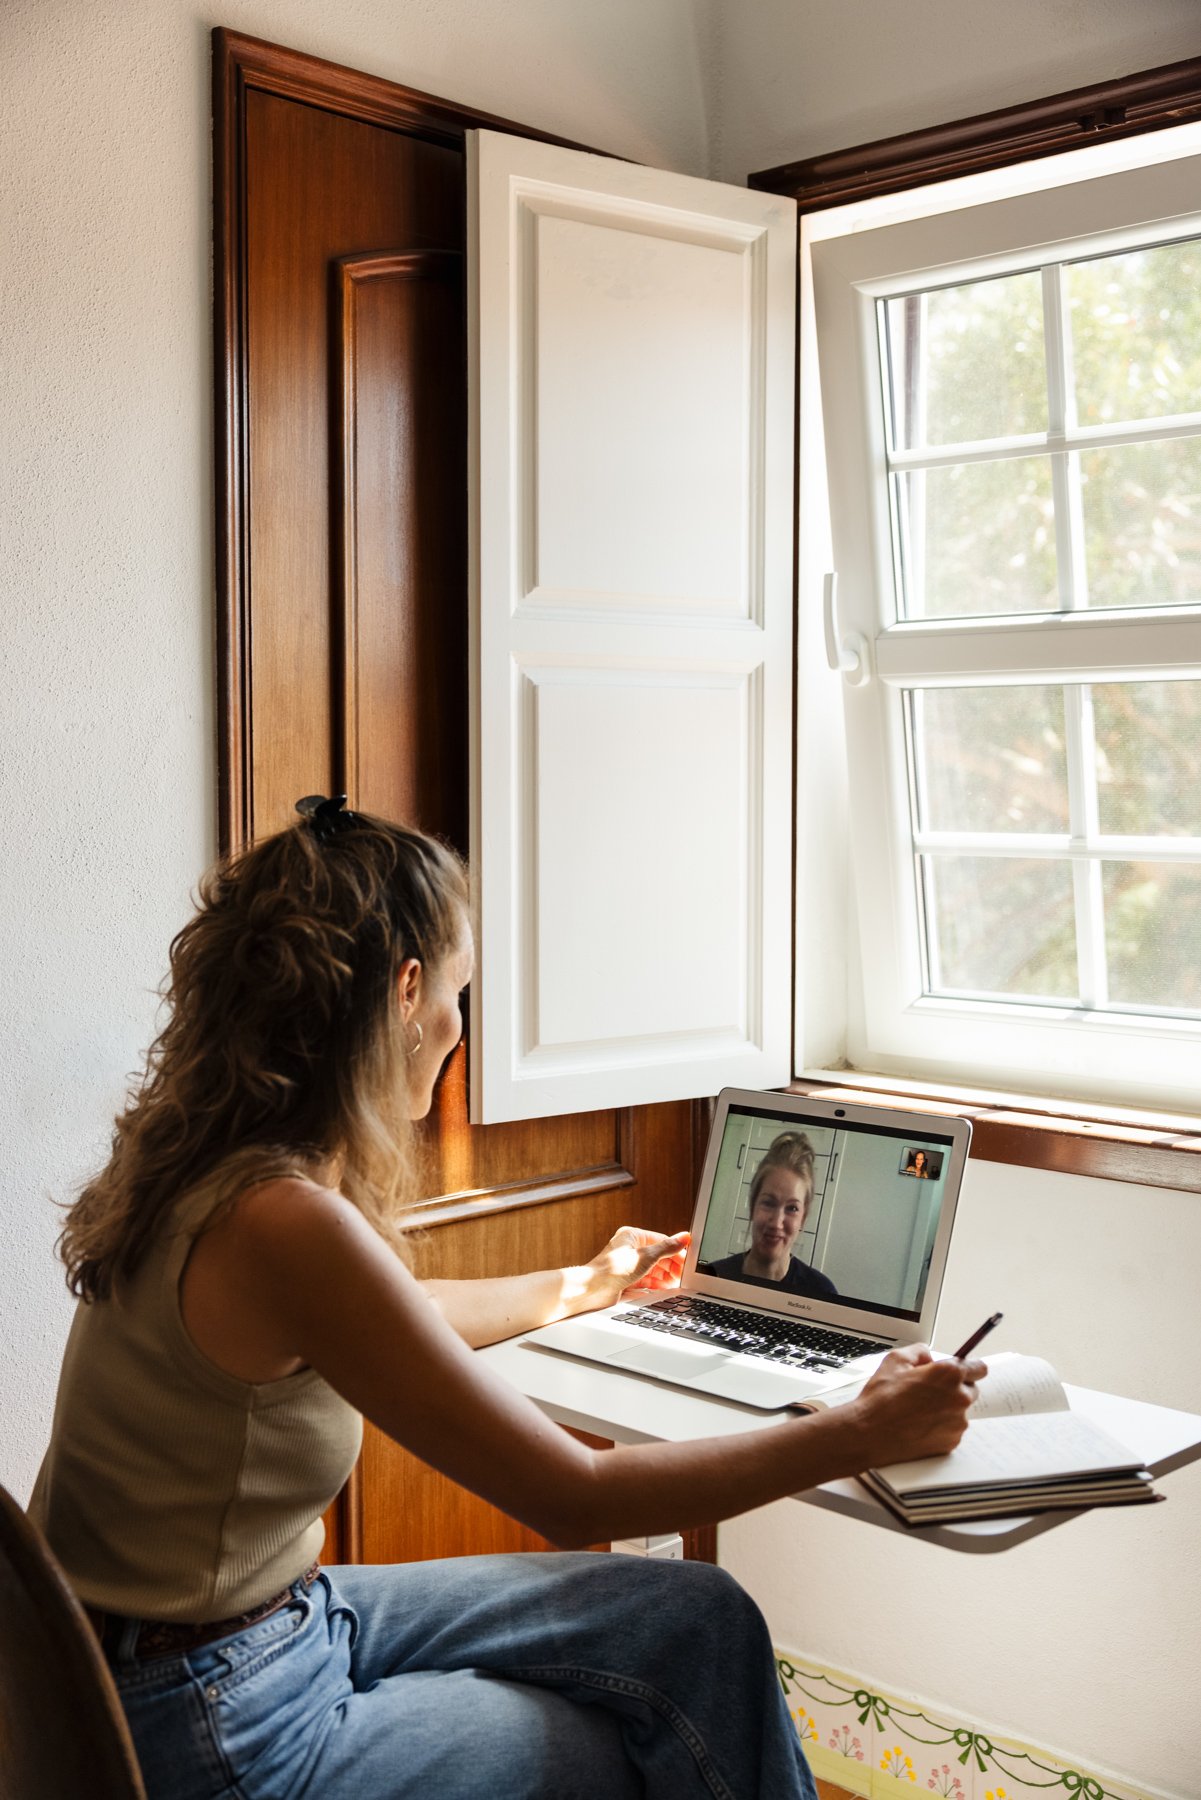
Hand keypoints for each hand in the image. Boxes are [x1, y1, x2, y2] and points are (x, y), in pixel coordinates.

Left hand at [584, 1227, 691, 1309]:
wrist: (593, 1290)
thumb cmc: (613, 1269)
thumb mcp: (645, 1257)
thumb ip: (667, 1248)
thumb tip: (684, 1237)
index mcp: (633, 1236)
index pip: (661, 1241)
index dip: (675, 1251)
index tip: (687, 1260)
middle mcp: (630, 1249)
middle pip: (658, 1256)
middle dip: (671, 1265)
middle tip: (683, 1275)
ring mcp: (628, 1265)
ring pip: (653, 1269)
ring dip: (665, 1276)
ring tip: (676, 1282)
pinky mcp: (627, 1280)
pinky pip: (646, 1280)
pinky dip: (656, 1284)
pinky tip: (665, 1288)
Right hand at [847, 1346, 986, 1467]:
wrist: (870, 1434)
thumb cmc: (881, 1398)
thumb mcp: (895, 1360)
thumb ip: (919, 1352)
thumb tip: (929, 1357)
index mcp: (949, 1374)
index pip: (979, 1368)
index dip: (969, 1368)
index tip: (963, 1371)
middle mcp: (959, 1398)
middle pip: (971, 1390)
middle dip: (954, 1389)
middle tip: (930, 1392)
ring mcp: (957, 1423)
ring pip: (960, 1411)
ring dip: (947, 1409)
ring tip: (919, 1411)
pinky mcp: (952, 1442)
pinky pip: (952, 1430)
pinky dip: (941, 1427)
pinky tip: (920, 1425)